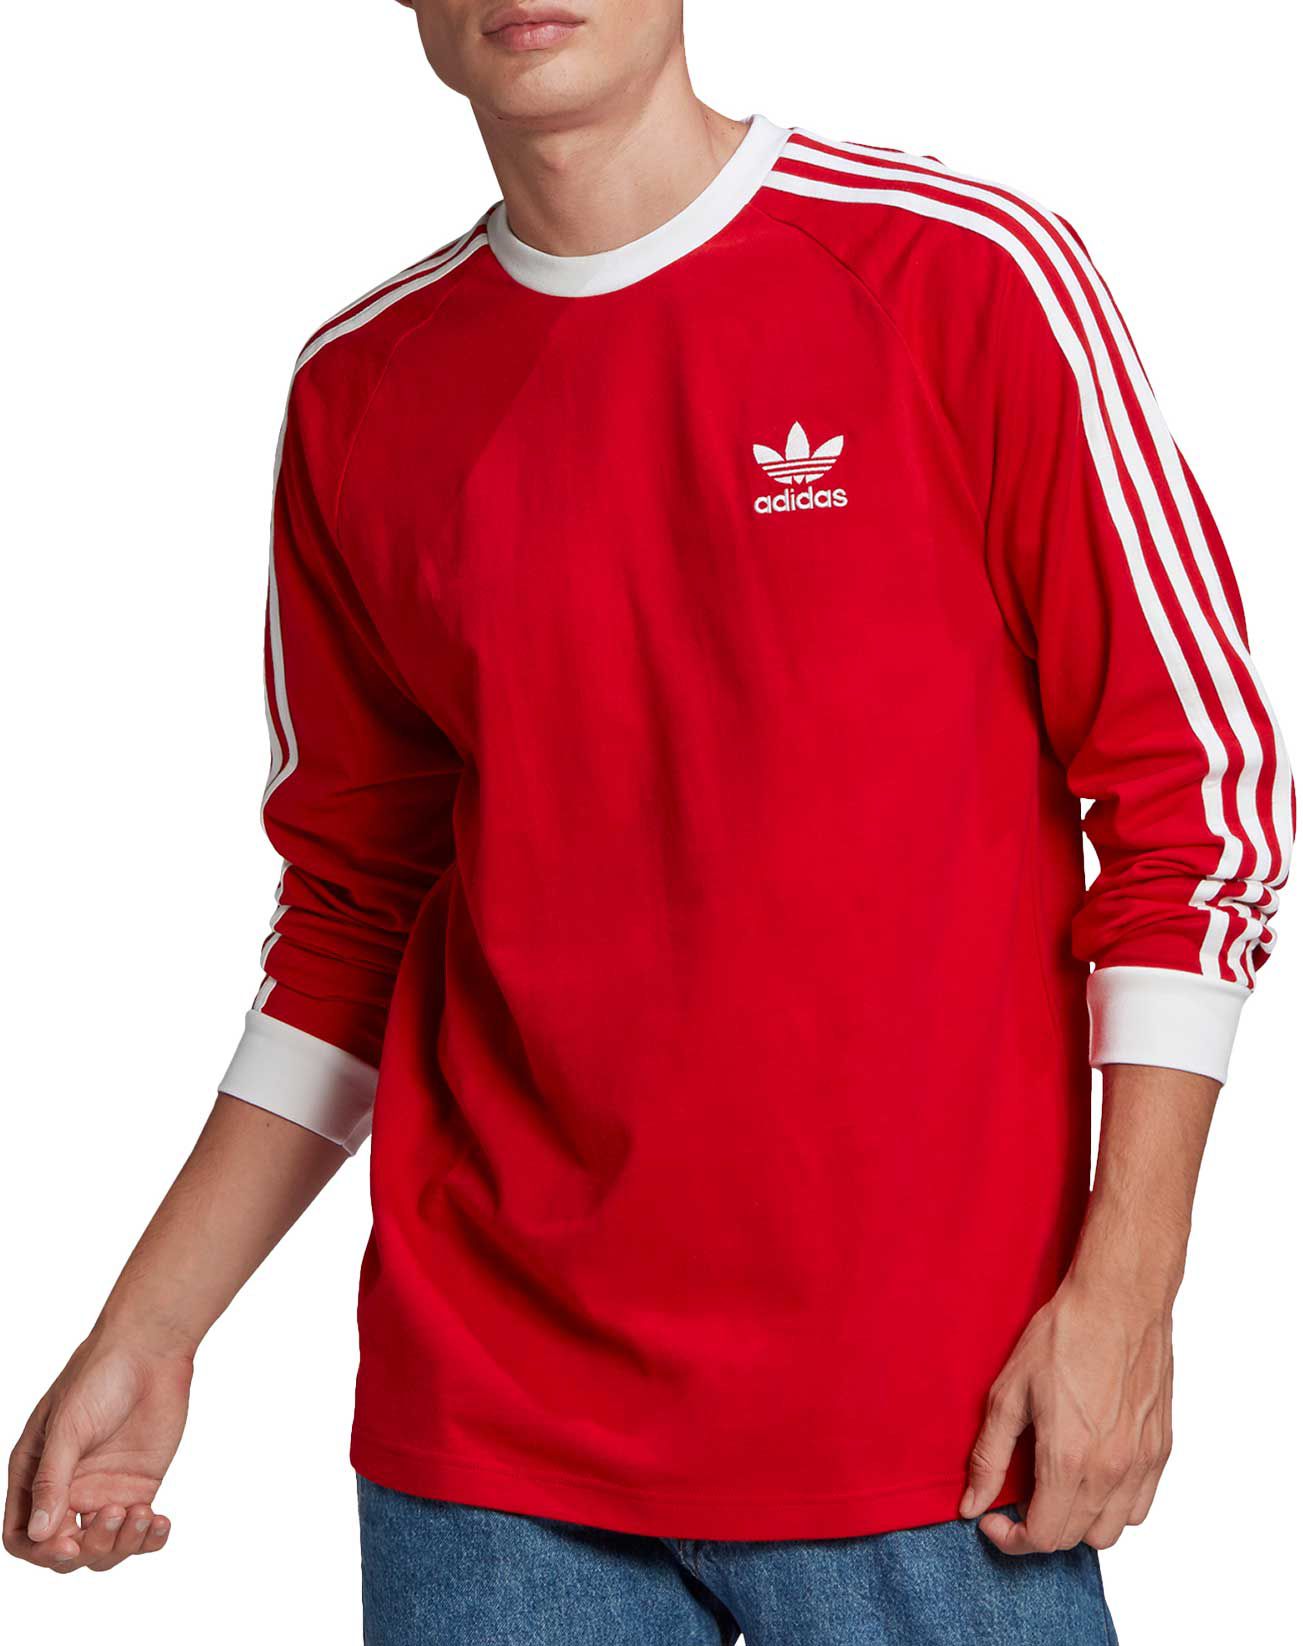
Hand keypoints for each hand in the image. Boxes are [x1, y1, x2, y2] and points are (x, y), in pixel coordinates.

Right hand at [5, 1331, 191, 1572]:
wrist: (149, 1351)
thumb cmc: (98, 1377)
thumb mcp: (68, 1427)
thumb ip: (52, 1480)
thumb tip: (39, 1533)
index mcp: (36, 1475)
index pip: (23, 1536)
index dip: (41, 1551)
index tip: (69, 1545)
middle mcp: (67, 1489)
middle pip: (66, 1550)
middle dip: (88, 1547)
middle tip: (114, 1514)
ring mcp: (104, 1490)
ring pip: (103, 1548)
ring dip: (122, 1544)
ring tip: (143, 1512)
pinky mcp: (139, 1486)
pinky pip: (139, 1531)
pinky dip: (149, 1539)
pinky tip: (161, 1522)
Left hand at [960, 1274, 1173, 1553]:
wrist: (1119, 1301)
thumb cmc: (1063, 1336)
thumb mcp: (1008, 1392)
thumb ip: (989, 1457)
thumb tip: (971, 1505)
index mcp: (1068, 1459)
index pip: (1043, 1538)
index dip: (1011, 1539)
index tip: (993, 1518)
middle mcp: (1111, 1471)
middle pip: (1074, 1539)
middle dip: (1040, 1528)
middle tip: (1020, 1497)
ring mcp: (1141, 1463)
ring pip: (1111, 1531)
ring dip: (1078, 1521)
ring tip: (1056, 1485)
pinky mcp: (1161, 1450)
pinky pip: (1140, 1506)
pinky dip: (1113, 1505)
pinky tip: (1091, 1472)